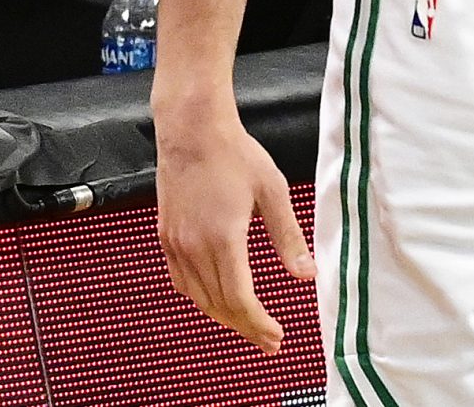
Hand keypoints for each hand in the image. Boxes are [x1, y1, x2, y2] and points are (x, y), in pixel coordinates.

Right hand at [156, 107, 313, 353]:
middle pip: (218, 304)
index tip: (277, 337)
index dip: (258, 323)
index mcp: (222, 239)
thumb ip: (289, 237)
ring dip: (223, 316)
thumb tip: (307, 274)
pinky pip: (181, 281)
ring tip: (248, 325)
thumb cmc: (236, 155)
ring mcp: (175, 244)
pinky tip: (216, 298)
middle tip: (269, 341)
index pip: (239, 298)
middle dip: (245, 327)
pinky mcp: (166, 237)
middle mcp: (193, 248)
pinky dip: (201, 297)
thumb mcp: (273, 192)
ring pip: (198, 297)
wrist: (192, 132)